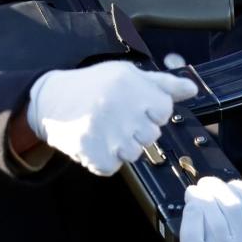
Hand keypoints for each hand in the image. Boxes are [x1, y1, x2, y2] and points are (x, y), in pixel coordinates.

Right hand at [27, 61, 196, 176]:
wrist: (50, 99)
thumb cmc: (94, 86)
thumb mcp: (127, 74)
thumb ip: (162, 84)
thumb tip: (192, 90)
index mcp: (131, 84)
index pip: (163, 111)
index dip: (150, 112)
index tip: (133, 106)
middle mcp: (120, 106)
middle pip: (151, 135)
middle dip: (137, 130)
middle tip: (116, 118)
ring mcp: (105, 131)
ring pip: (134, 153)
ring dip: (121, 146)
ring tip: (104, 129)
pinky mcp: (90, 151)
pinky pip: (112, 167)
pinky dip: (104, 159)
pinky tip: (94, 141)